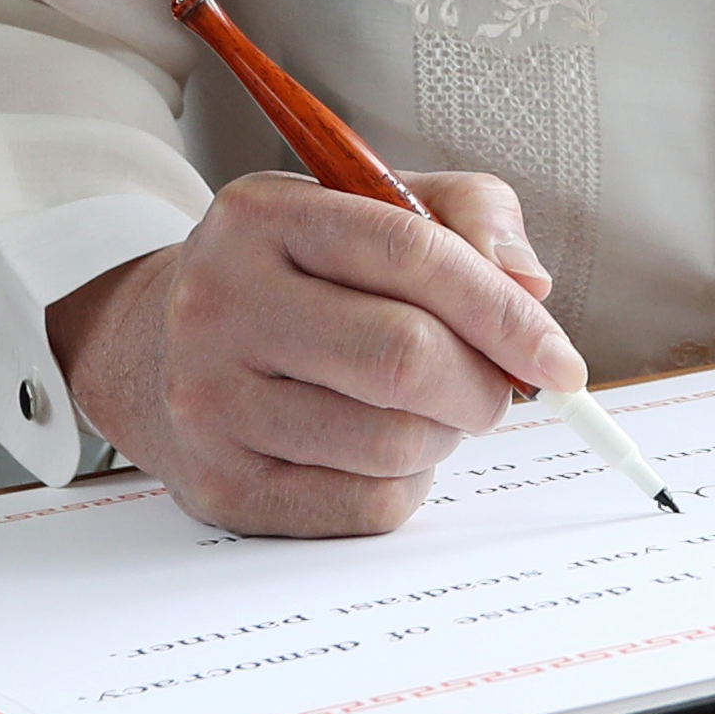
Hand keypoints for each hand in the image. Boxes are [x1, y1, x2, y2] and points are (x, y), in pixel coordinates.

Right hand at [47, 169, 584, 536]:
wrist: (154, 345)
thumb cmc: (295, 274)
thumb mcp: (369, 207)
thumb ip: (467, 219)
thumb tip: (531, 286)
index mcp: (263, 215)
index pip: (412, 253)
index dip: (506, 313)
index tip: (561, 360)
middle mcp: (222, 302)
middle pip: (404, 358)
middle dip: (483, 385)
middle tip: (499, 390)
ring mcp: (210, 400)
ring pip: (392, 442)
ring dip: (445, 435)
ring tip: (428, 410)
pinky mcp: (219, 485)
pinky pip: (365, 506)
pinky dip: (408, 485)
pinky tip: (385, 450)